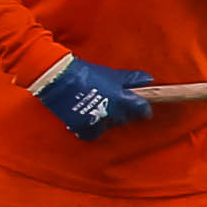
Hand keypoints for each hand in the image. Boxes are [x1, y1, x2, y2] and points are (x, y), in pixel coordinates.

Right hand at [35, 57, 154, 138]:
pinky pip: (94, 132)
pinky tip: (90, 118)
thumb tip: (149, 79)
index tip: (141, 108)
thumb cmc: (86, 73)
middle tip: (115, 103)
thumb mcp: (111, 75)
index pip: (143, 111)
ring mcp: (97, 122)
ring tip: (100, 108)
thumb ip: (131, 79)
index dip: (143, 109)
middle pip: (126, 118)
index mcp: (122, 100)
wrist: (57, 77)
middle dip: (124, 112)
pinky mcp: (82, 127)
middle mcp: (112, 113)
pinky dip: (93, 127)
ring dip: (108, 119)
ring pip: (110, 125)